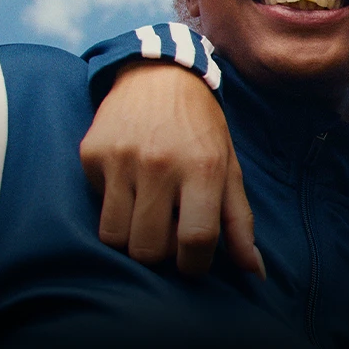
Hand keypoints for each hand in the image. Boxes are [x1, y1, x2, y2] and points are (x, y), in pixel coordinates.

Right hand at [79, 60, 263, 277]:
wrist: (159, 76)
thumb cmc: (201, 130)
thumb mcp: (228, 168)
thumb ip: (240, 222)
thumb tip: (255, 272)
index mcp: (202, 168)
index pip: (196, 241)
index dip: (195, 265)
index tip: (193, 259)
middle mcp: (160, 163)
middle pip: (149, 249)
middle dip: (161, 252)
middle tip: (168, 229)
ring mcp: (122, 159)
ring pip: (116, 237)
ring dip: (133, 236)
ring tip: (148, 212)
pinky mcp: (93, 155)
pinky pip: (97, 208)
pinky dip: (113, 208)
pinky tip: (128, 184)